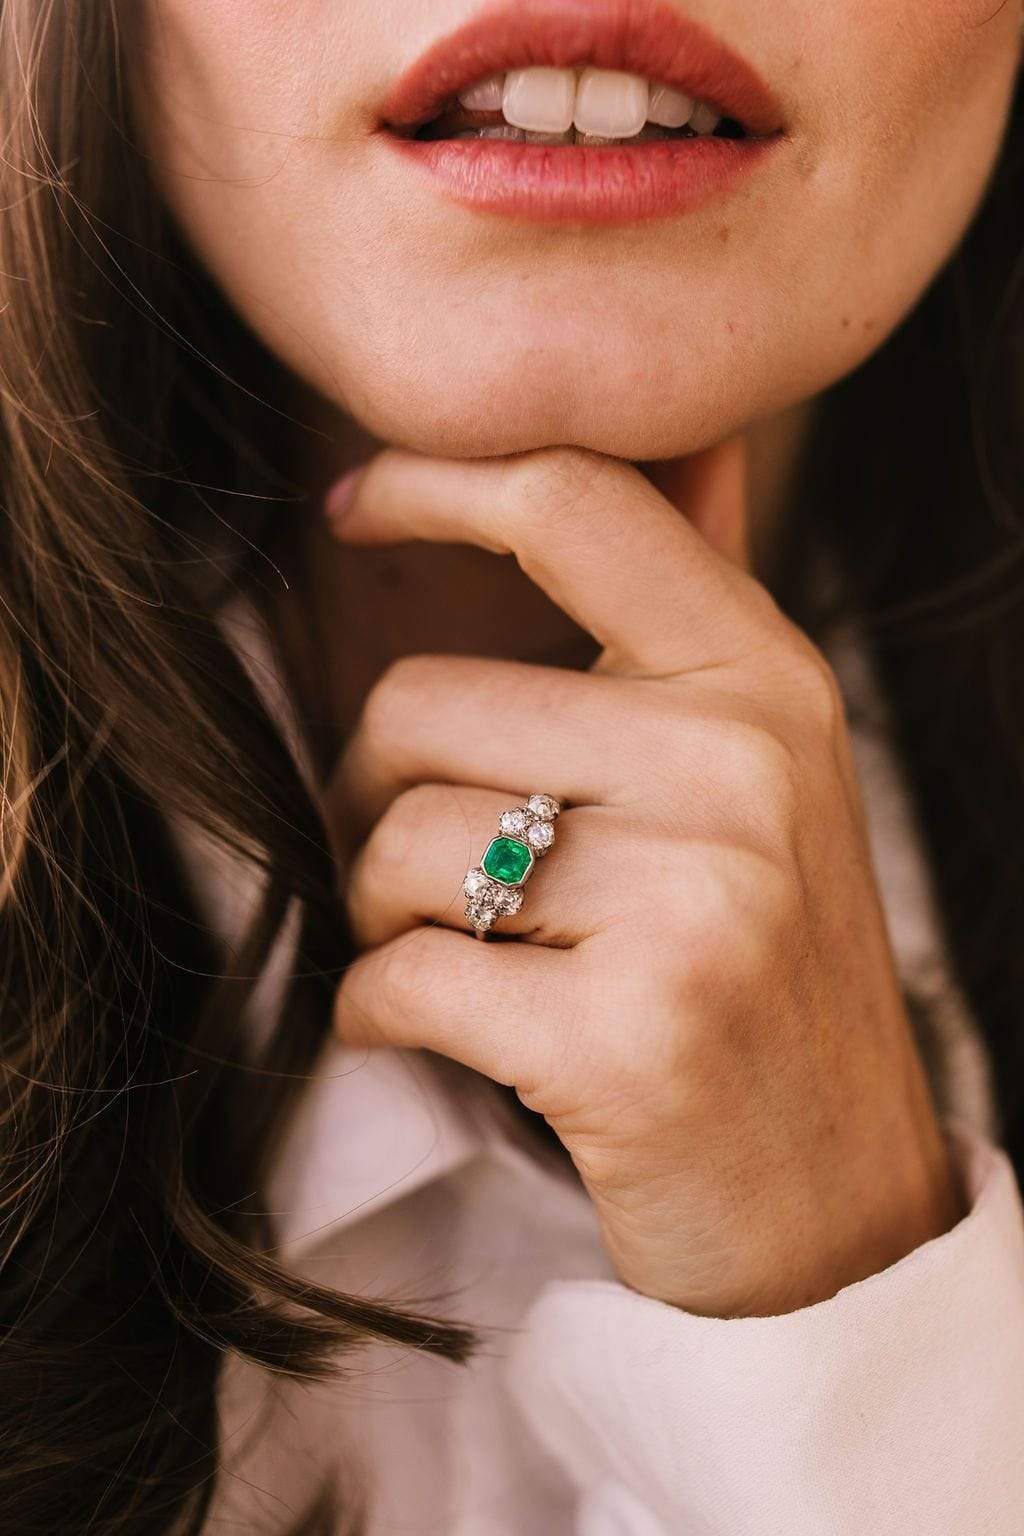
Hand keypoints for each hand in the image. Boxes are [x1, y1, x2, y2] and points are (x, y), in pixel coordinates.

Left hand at [323, 442, 962, 1317]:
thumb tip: (688, 445)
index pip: (575, 506)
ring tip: (452, 954)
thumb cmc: (763, 969)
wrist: (837, 1200)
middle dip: (371, 796)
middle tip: (420, 868)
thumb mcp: (765, 773)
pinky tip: (426, 1031)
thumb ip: (699, 615)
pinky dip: (372, 1011)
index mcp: (766, 680)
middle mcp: (742, 767)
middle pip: (415, 705)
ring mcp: (695, 902)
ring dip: (376, 914)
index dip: (434, 483)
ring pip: (394, 845)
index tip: (352, 510)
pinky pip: (396, 977)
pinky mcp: (630, 1039)